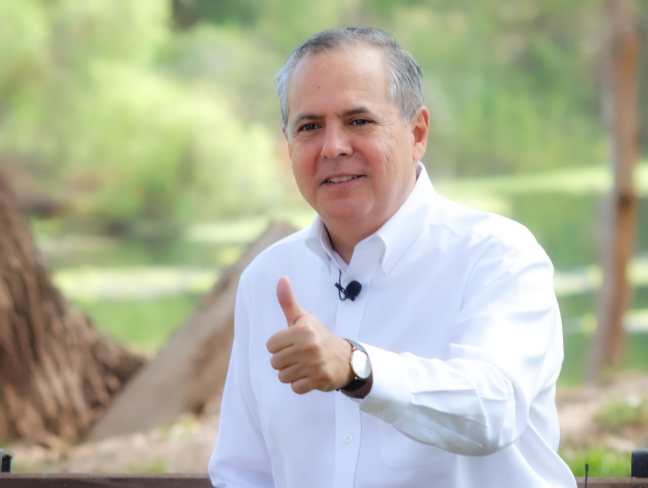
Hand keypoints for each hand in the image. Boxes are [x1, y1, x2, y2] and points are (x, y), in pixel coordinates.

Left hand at [266, 277, 352, 394]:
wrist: (345, 358)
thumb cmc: (318, 336)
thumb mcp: (303, 318)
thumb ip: (288, 301)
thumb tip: (281, 279)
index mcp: (303, 330)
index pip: (270, 345)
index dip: (279, 345)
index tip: (293, 343)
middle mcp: (309, 346)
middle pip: (275, 362)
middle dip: (284, 361)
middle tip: (299, 356)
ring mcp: (315, 364)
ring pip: (283, 376)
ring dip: (291, 373)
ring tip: (304, 366)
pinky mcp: (319, 379)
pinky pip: (295, 387)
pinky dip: (300, 384)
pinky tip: (310, 375)